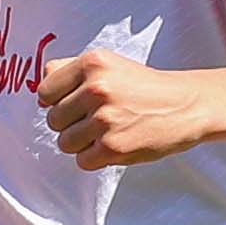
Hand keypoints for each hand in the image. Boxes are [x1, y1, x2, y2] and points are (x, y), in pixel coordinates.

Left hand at [34, 49, 212, 168]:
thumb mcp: (109, 64)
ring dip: (82, 143)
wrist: (185, 106)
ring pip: (65, 142)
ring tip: (106, 132)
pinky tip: (114, 144)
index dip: (57, 101)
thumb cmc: (144, 87)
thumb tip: (40, 95)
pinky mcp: (113, 147)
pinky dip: (95, 158)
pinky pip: (82, 161)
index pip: (45, 91)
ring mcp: (105, 119)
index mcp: (93, 63)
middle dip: (71, 124)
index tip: (76, 104)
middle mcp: (96, 88)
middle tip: (97, 119)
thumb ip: (69, 71)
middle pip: (53, 119)